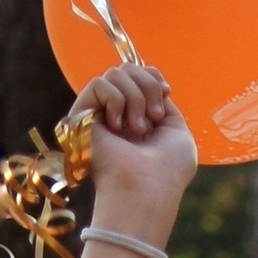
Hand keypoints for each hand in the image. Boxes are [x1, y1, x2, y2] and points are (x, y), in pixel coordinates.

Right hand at [71, 61, 196, 237]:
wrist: (148, 189)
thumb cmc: (168, 171)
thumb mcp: (177, 131)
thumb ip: (163, 104)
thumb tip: (154, 84)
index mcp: (137, 117)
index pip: (138, 74)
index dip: (152, 76)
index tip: (166, 92)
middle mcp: (116, 115)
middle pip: (128, 69)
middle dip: (148, 87)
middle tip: (153, 119)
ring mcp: (98, 116)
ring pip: (115, 74)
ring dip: (135, 98)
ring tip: (137, 129)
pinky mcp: (80, 117)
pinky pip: (98, 84)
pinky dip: (115, 100)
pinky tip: (118, 127)